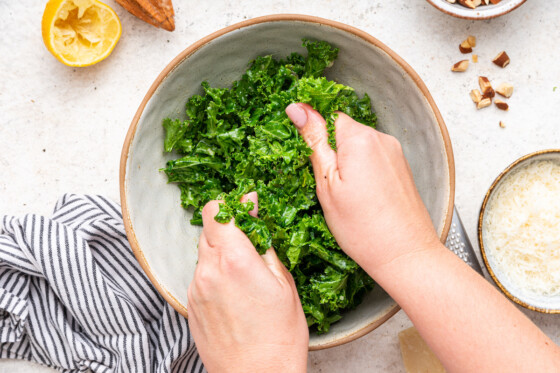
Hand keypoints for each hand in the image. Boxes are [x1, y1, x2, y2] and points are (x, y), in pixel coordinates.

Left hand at [187, 192, 308, 372]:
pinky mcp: (191, 305)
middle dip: (228, 230)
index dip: (231, 206)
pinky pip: (200, 276)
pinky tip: (235, 293)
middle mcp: (208, 271)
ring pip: (203, 253)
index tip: (247, 210)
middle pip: (209, 230)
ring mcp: (196, 289)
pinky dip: (215, 274)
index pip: (215, 210)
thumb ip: (263, 243)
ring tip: (245, 275)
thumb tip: (252, 214)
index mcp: (234, 260)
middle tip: (251, 245)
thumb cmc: (279, 336)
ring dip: (221, 253)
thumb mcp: (283, 282)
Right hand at [285, 103, 439, 274]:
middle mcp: (382, 139)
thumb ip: (314, 142)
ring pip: (359, 148)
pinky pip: (374, 161)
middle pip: (344, 133)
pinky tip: (362, 200)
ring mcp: (395, 154)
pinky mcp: (402, 168)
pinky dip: (363, 174)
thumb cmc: (364, 228)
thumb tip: (298, 109)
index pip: (328, 117)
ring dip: (348, 165)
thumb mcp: (327, 184)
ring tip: (347, 197)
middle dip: (332, 154)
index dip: (315, 137)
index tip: (310, 159)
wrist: (405, 255)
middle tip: (328, 186)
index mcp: (360, 139)